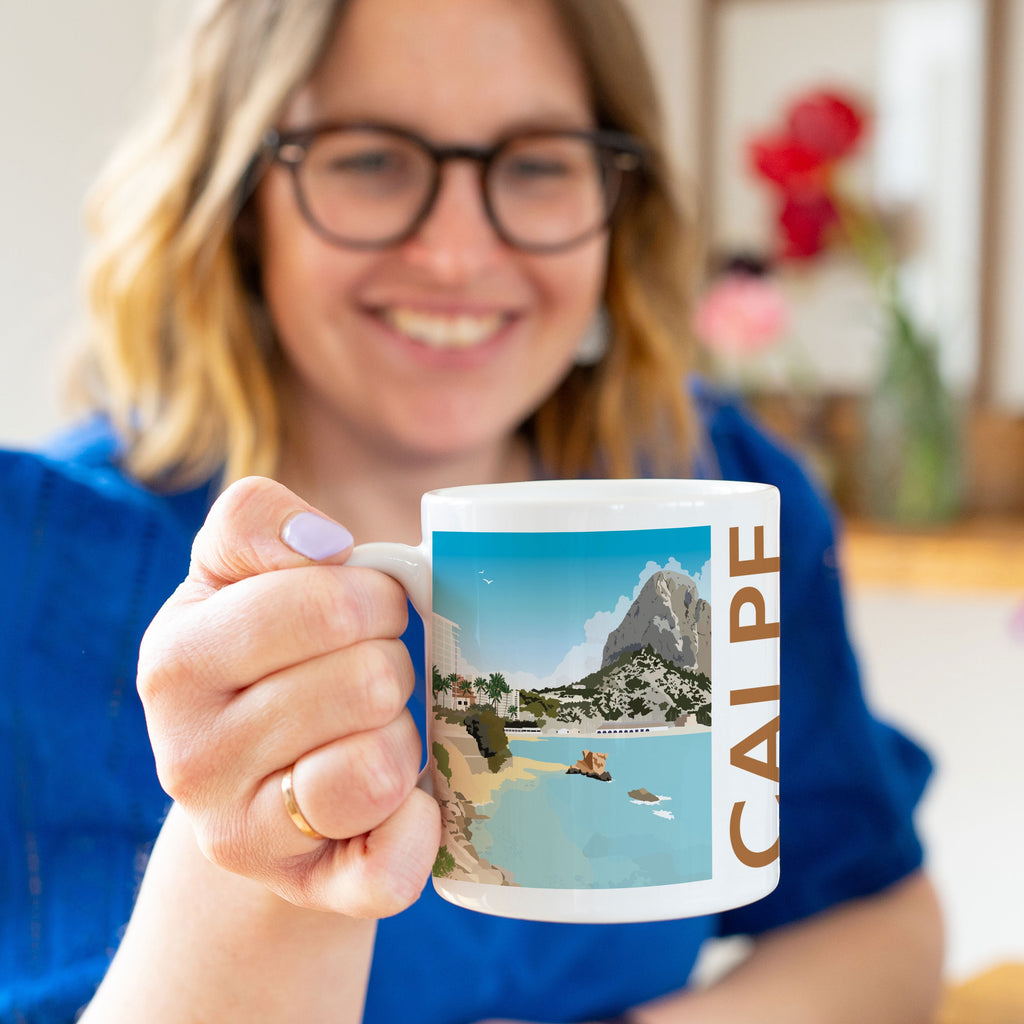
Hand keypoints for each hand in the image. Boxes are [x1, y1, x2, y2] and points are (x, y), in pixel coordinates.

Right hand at [137, 476, 440, 917]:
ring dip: (403, 735)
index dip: (373, 596)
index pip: (321, 603)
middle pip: (369, 679)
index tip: (368, 607)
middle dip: (393, 661)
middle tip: (370, 673)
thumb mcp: (236, 573)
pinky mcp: (304, 893)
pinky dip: (418, 827)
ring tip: (371, 730)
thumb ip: (257, 521)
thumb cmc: (264, 656)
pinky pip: (392, 868)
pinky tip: (400, 804)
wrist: (250, 784)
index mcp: (178, 659)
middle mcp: (191, 756)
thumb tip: (321, 542)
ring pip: (384, 764)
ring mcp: (241, 836)